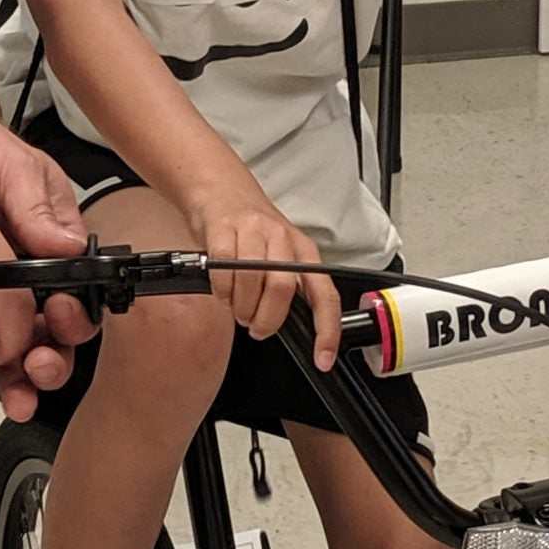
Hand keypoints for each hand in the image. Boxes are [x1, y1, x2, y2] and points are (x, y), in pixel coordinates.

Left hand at [0, 100, 94, 407]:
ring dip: (13, 386)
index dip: (71, 318)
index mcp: (51, 253)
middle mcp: (25, 286)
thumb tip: (68, 243)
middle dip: (47, 363)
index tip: (58, 315)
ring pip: (7, 359)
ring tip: (10, 400)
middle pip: (48, 341)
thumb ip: (37, 205)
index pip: (75, 299)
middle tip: (35, 366)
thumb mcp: (13, 168)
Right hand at [187, 174, 341, 368]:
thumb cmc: (253, 229)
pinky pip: (223, 270)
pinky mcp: (223, 228)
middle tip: (255, 326)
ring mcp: (252, 230)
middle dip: (265, 320)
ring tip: (237, 308)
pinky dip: (221, 290)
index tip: (323, 358)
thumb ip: (289, 286)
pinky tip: (222, 291)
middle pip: (281, 289)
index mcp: (304, 251)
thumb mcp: (282, 254)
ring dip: (241, 307)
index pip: (325, 295)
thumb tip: (291, 326)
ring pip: (251, 281)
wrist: (222, 190)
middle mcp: (282, 239)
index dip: (327, 330)